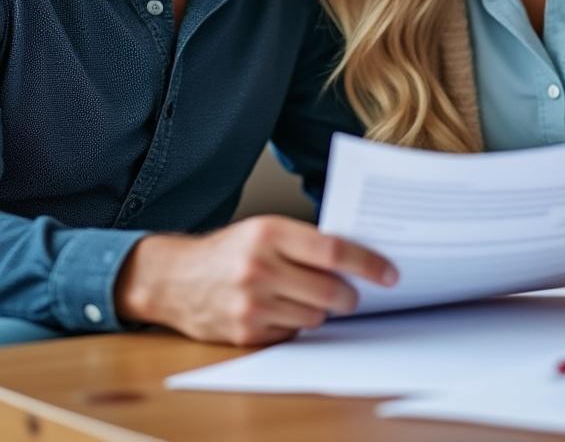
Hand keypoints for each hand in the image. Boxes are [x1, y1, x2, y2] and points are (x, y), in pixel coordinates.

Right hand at [114, 215, 396, 345]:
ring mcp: (251, 304)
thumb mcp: (263, 230)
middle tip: (352, 294)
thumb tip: (357, 259)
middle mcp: (259, 267)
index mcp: (269, 233)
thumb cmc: (228, 251)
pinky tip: (279, 310)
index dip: (368, 264)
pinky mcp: (245, 333)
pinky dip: (294, 325)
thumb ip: (305, 242)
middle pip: (330, 291)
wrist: (174, 278)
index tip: (389, 273)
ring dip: (320, 311)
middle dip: (350, 296)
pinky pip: (292, 335)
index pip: (334, 251)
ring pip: (315, 317)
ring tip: (302, 297)